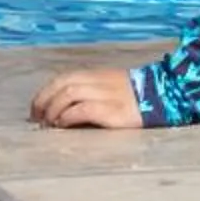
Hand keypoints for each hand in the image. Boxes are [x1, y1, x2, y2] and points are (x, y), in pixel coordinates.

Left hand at [30, 67, 144, 129]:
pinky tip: (63, 125)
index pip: (63, 78)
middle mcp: (99, 81)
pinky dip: (68, 116)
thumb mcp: (110, 87)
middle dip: (44, 100)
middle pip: (62, 84)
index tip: (36, 108)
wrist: (163, 97)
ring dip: (53, 109)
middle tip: (36, 118)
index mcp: (96, 75)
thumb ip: (90, 91)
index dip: (45, 92)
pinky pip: (83, 109)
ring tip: (48, 124)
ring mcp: (106, 95)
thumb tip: (63, 107)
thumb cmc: (133, 97)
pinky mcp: (112, 110)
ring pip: (69, 94)